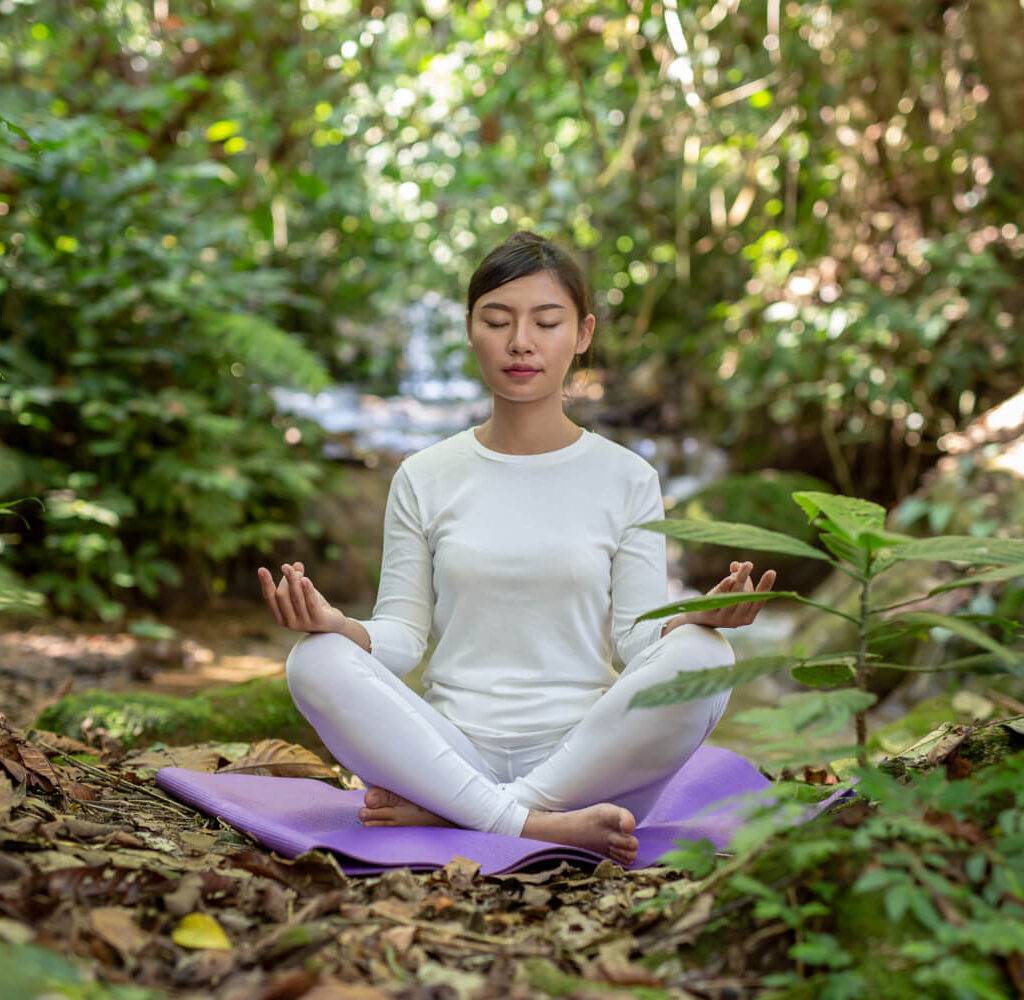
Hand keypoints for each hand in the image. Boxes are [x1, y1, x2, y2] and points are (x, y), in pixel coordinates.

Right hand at [257, 562, 347, 633]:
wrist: (334, 625)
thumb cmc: (315, 607)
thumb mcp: (305, 593)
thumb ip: (299, 579)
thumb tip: (296, 564)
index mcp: (281, 618)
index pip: (270, 599)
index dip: (266, 584)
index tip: (261, 569)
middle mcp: (290, 623)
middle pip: (282, 596)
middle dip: (285, 579)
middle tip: (290, 569)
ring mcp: (304, 623)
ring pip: (296, 598)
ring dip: (294, 581)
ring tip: (294, 569)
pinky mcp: (318, 621)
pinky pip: (311, 603)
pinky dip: (307, 590)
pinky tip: (305, 579)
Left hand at [662, 561, 776, 633]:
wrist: (698, 619)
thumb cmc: (721, 602)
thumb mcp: (731, 590)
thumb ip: (736, 576)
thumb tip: (736, 564)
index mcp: (747, 617)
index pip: (759, 601)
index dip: (765, 587)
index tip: (772, 571)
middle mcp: (737, 621)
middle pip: (745, 598)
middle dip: (746, 579)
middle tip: (749, 564)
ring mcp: (722, 619)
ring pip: (733, 598)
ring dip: (738, 581)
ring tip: (743, 567)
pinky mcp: (709, 614)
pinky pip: (718, 600)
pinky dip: (724, 588)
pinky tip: (729, 579)